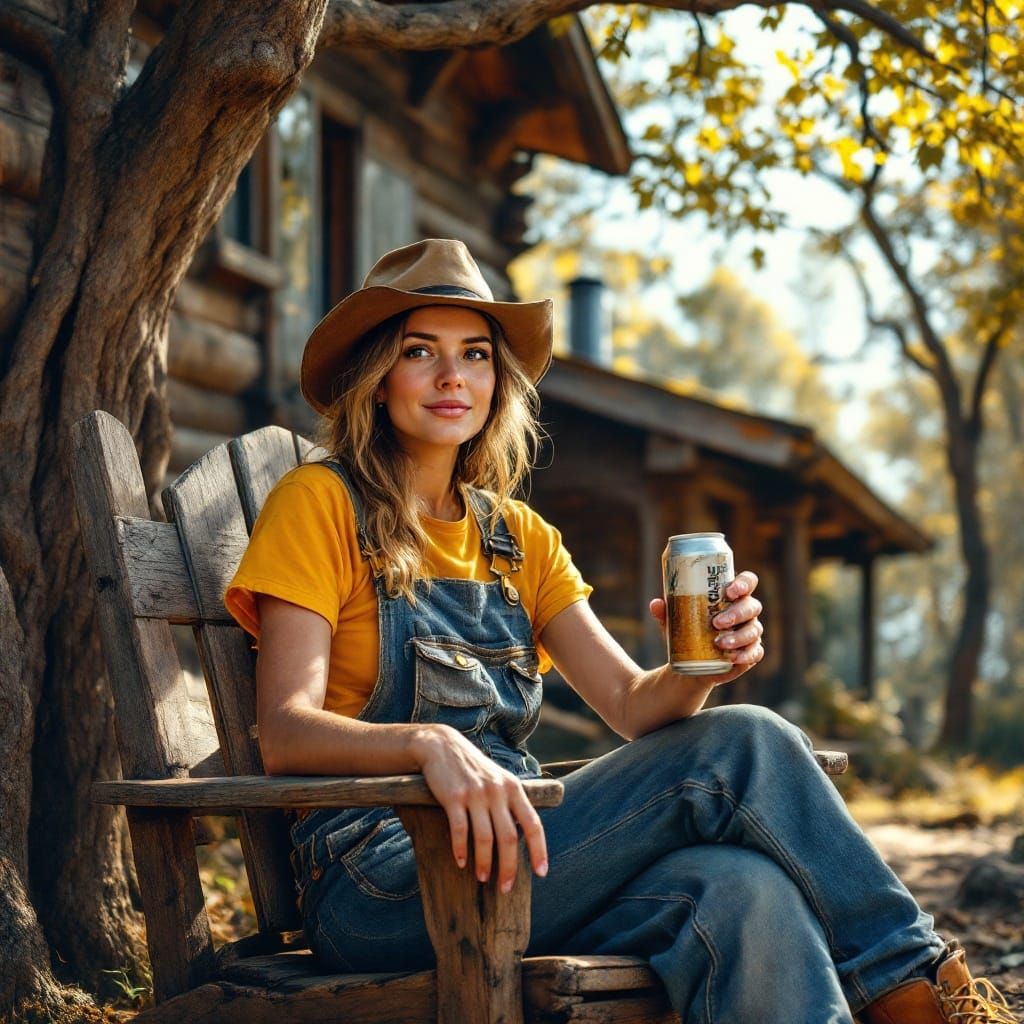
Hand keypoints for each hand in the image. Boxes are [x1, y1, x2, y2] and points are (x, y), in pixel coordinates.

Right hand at [409, 724, 547, 892]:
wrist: (442, 746)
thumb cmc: (473, 769)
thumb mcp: (498, 780)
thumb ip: (511, 803)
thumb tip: (521, 838)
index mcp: (513, 788)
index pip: (533, 823)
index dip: (539, 850)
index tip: (542, 872)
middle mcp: (498, 791)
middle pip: (509, 837)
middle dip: (509, 866)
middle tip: (506, 888)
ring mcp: (476, 794)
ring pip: (485, 837)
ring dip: (485, 863)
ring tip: (483, 879)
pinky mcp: (454, 796)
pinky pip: (460, 829)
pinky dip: (461, 849)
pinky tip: (460, 862)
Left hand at [649, 570, 764, 684]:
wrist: (690, 664)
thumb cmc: (686, 632)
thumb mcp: (673, 622)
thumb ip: (665, 612)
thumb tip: (656, 603)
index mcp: (732, 596)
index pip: (747, 582)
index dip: (744, 583)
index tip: (730, 591)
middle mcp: (745, 612)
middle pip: (752, 606)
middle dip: (737, 613)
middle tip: (717, 622)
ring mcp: (750, 632)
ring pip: (754, 630)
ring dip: (739, 636)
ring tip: (719, 643)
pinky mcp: (750, 653)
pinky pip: (755, 652)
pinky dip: (746, 655)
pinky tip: (733, 657)